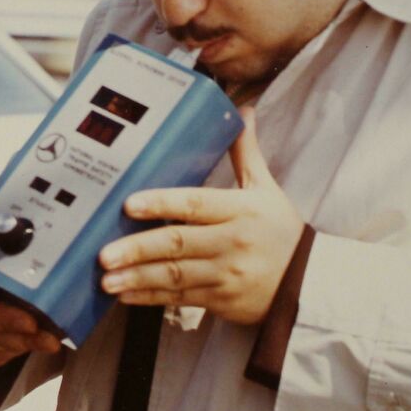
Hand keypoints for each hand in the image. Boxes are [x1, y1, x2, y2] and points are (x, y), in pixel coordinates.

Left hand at [99, 106, 303, 324]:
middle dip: (139, 249)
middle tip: (104, 253)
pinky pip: (180, 298)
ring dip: (138, 277)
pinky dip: (151, 297)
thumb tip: (243, 110)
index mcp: (241, 209)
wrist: (306, 282)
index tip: (129, 205)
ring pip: (175, 275)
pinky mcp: (221, 300)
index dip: (162, 203)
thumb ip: (246, 152)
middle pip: (179, 243)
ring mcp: (225, 275)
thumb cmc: (281, 229)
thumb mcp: (266, 188)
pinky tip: (126, 294)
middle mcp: (232, 242)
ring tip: (105, 279)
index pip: (196, 204)